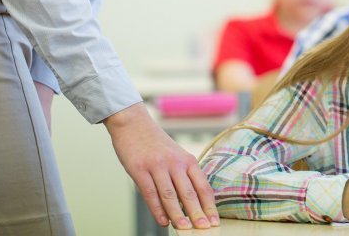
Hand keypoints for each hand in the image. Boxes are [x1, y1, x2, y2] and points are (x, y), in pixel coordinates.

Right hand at [103, 103, 218, 228]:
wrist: (134, 123)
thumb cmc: (156, 144)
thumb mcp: (176, 156)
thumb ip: (183, 176)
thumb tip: (190, 203)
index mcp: (187, 160)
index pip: (202, 186)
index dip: (209, 205)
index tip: (214, 221)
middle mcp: (175, 163)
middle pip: (189, 193)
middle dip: (197, 213)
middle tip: (204, 229)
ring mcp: (157, 166)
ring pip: (170, 195)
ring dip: (178, 215)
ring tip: (184, 229)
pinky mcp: (139, 169)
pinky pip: (150, 193)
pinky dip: (157, 210)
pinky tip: (162, 221)